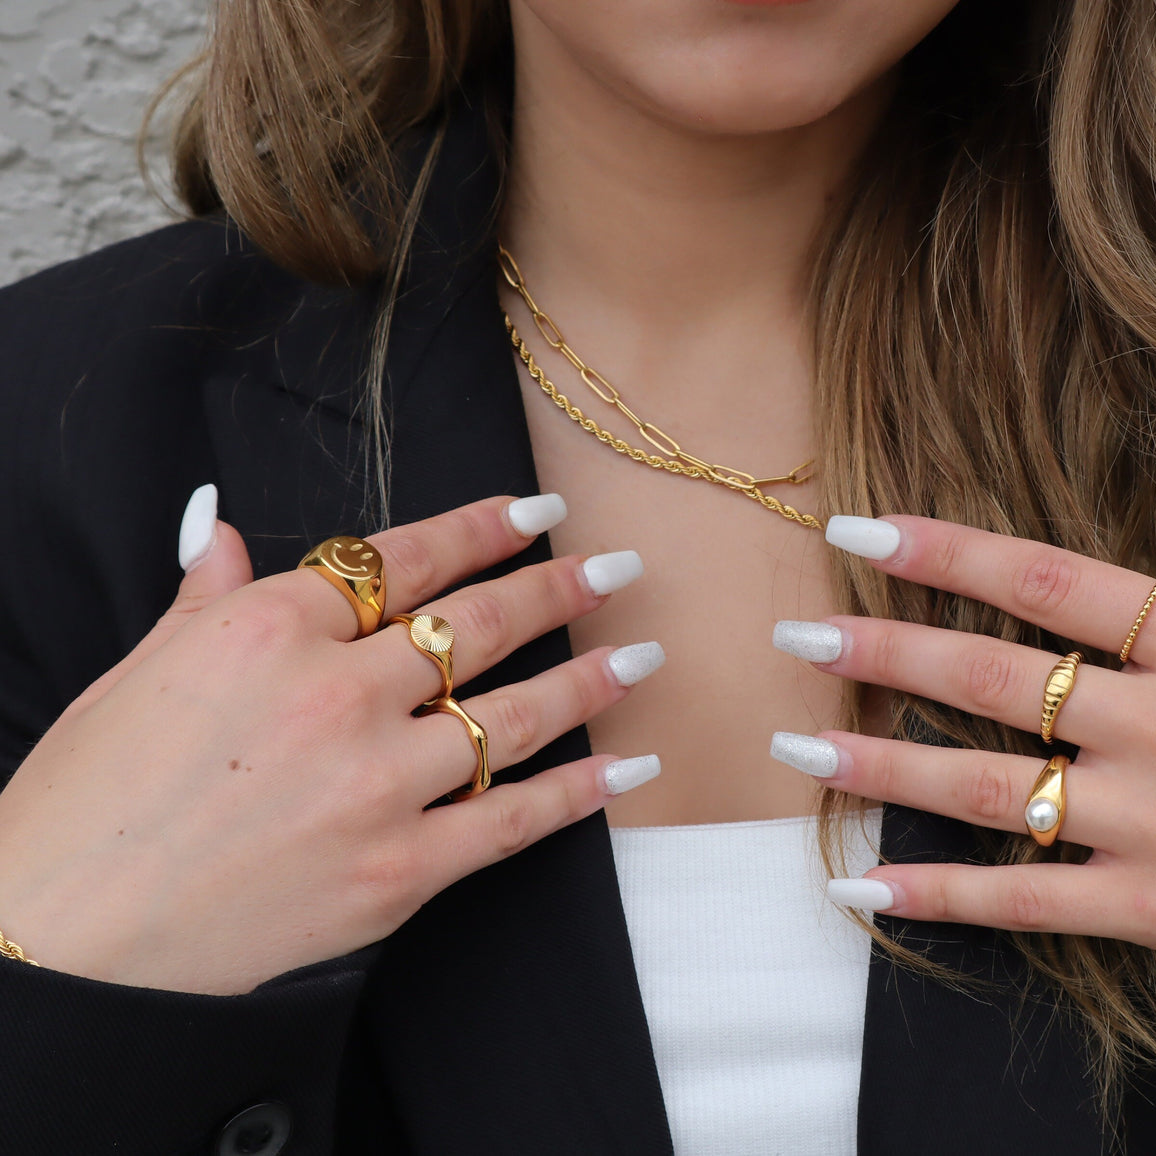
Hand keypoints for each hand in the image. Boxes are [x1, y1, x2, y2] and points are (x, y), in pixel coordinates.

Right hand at [0, 491, 662, 995]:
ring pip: (514, 714)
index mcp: (274, 626)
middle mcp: (340, 692)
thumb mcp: (140, 670)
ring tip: (643, 655)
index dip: (484, 528)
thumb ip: (204, 595)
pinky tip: (629, 769)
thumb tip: (216, 524)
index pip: (407, 559)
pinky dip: (581, 793)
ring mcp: (379, 781)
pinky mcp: (401, 867)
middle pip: (479, 624)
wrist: (69, 935)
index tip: (538, 512)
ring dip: (590, 680)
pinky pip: (514, 820)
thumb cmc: (91, 799)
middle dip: (560, 589)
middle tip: (618, 569)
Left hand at [774, 361, 1155, 1020]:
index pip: (1052, 582)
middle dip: (884, 650)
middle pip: (996, 678)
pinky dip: (943, 896)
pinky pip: (1028, 903)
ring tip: (798, 745)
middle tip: (794, 634)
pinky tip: (867, 887)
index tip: (864, 530)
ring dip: (884, 764)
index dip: (949, 553)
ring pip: (990, 788)